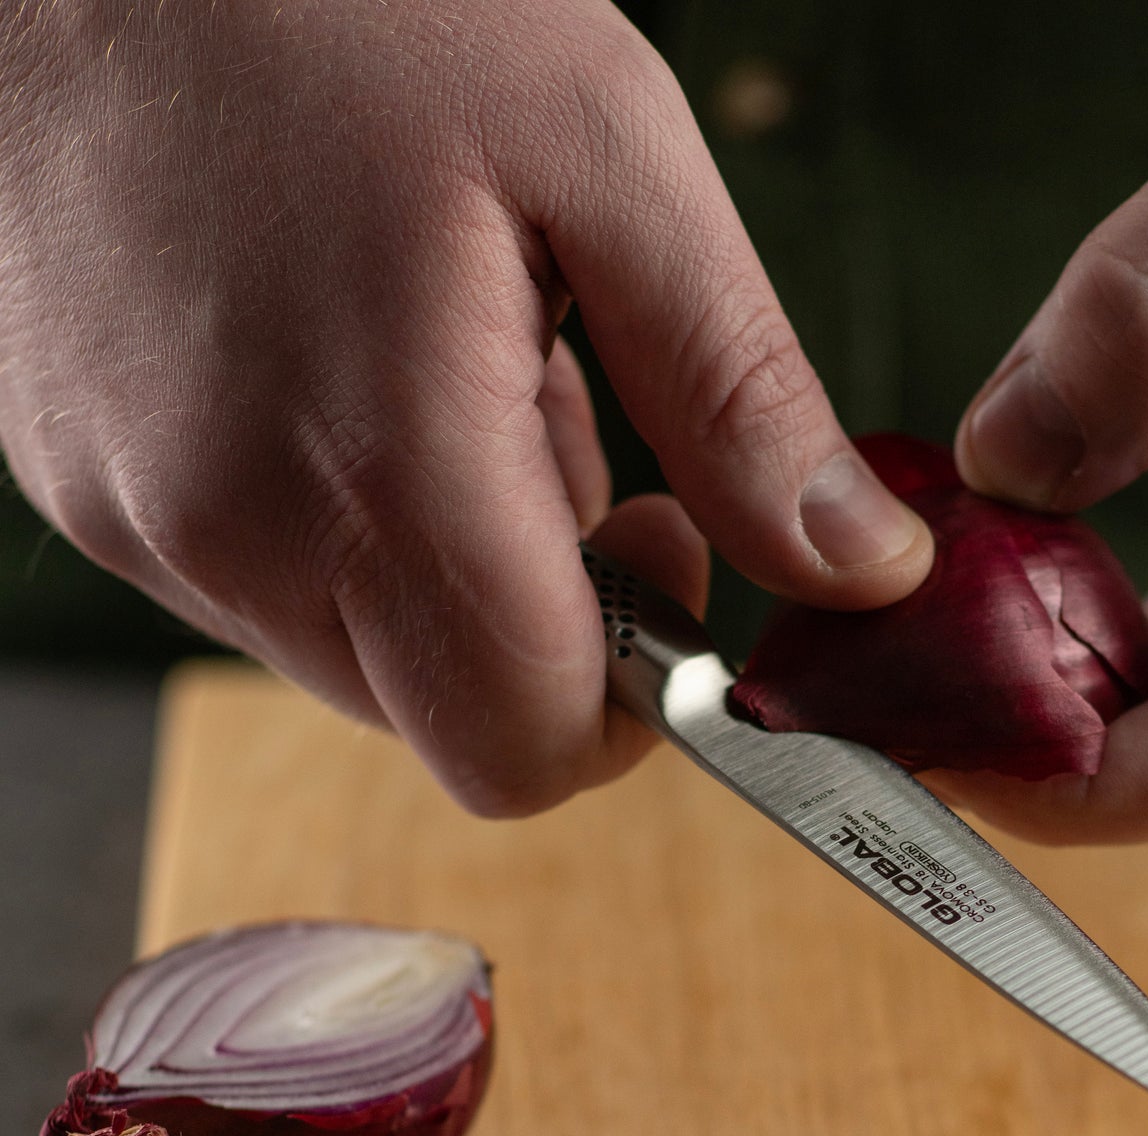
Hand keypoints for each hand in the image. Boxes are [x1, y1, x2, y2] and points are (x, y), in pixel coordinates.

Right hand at [0, 1, 930, 814]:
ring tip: (436, 361)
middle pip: (449, 721)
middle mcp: (229, 535)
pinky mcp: (79, 481)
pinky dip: (333, 519)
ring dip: (439, 565)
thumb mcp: (606, 156)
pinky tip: (339, 364)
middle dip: (543, 620)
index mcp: (377, 473)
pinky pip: (256, 584)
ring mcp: (136, 519)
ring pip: (357, 662)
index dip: (632, 698)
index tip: (666, 546)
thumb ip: (737, 396)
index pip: (527, 753)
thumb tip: (854, 569)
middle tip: (553, 413)